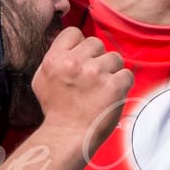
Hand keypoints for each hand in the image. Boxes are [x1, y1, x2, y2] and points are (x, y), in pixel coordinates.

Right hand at [31, 27, 133, 153]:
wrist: (68, 136)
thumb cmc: (55, 110)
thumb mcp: (42, 79)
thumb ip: (54, 58)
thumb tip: (68, 41)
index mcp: (55, 59)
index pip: (74, 32)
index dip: (80, 46)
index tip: (81, 61)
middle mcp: (74, 63)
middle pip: (96, 43)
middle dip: (97, 59)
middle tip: (92, 79)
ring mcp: (95, 74)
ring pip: (115, 57)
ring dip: (112, 72)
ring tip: (102, 89)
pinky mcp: (114, 86)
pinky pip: (127, 75)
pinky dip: (122, 85)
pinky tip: (112, 96)